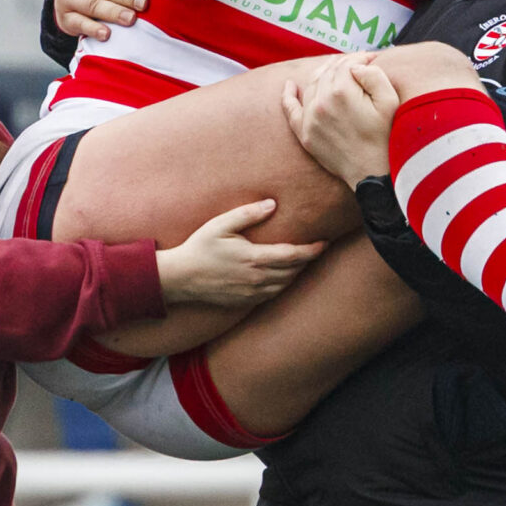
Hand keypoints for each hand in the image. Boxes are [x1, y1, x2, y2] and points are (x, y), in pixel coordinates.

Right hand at [153, 200, 323, 308]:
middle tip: (318, 248)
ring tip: (304, 260)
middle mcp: (257, 279)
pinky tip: (285, 275)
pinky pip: (274, 294)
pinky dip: (284, 284)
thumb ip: (248, 214)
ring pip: (286, 284)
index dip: (312, 250)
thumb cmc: (200, 247)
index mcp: (254, 258)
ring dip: (298, 273)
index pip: (293, 255)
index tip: (325, 242)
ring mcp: (252, 293)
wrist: (181, 278)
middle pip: (294, 271)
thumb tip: (272, 204)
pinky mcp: (247, 301)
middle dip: (309, 260)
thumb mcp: (221, 224)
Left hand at [283, 56, 399, 185]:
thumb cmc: (386, 136)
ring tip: (337, 73)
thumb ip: (373, 74)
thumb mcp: (390, 101)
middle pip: (328, 72)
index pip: (347, 64)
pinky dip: (288, 95)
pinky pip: (291, 109)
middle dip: (344, 66)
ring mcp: (310, 118)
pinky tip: (290, 85)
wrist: (373, 174)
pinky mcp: (305, 134)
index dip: (360, 58)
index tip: (371, 58)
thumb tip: (355, 66)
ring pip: (312, 85)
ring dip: (324, 75)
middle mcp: (321, 102)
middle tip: (358, 65)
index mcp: (342, 91)